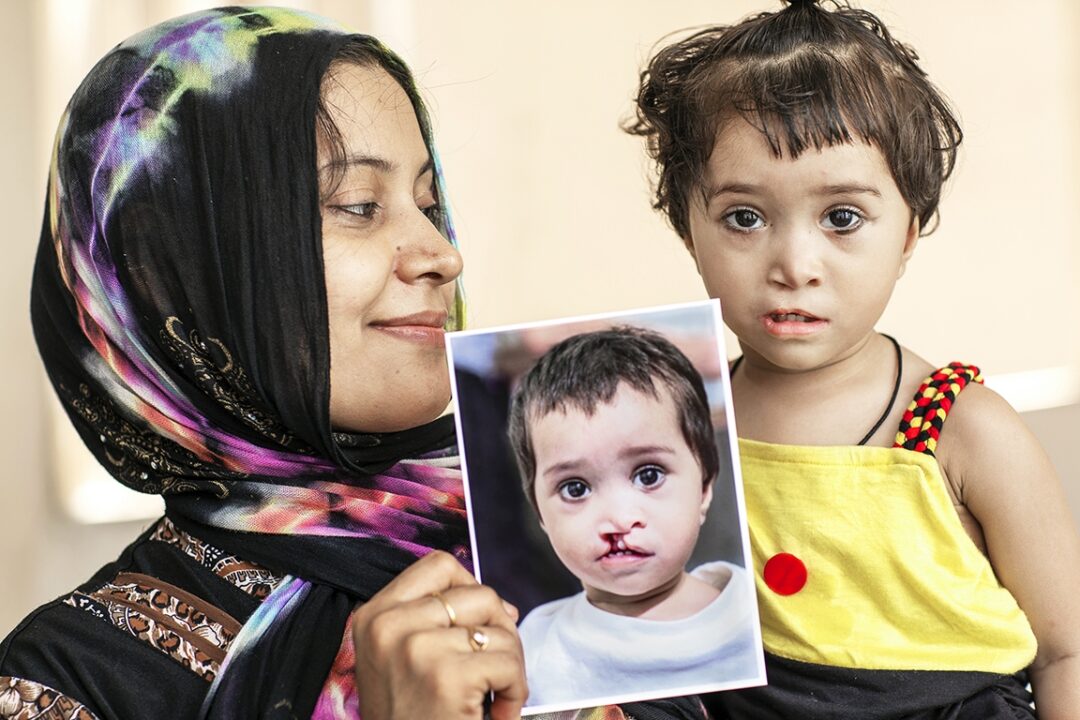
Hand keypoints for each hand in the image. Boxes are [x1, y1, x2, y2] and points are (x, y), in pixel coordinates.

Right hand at [352, 550, 525, 719]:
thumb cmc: (413, 718)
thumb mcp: (403, 661)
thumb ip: (438, 622)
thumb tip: (503, 606)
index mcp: (374, 615)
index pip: (439, 565)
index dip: (471, 589)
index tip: (477, 626)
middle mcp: (388, 625)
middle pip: (479, 593)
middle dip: (501, 631)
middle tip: (495, 669)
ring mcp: (416, 648)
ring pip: (500, 629)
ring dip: (511, 666)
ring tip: (495, 697)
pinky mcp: (446, 677)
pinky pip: (508, 663)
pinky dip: (516, 692)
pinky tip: (499, 714)